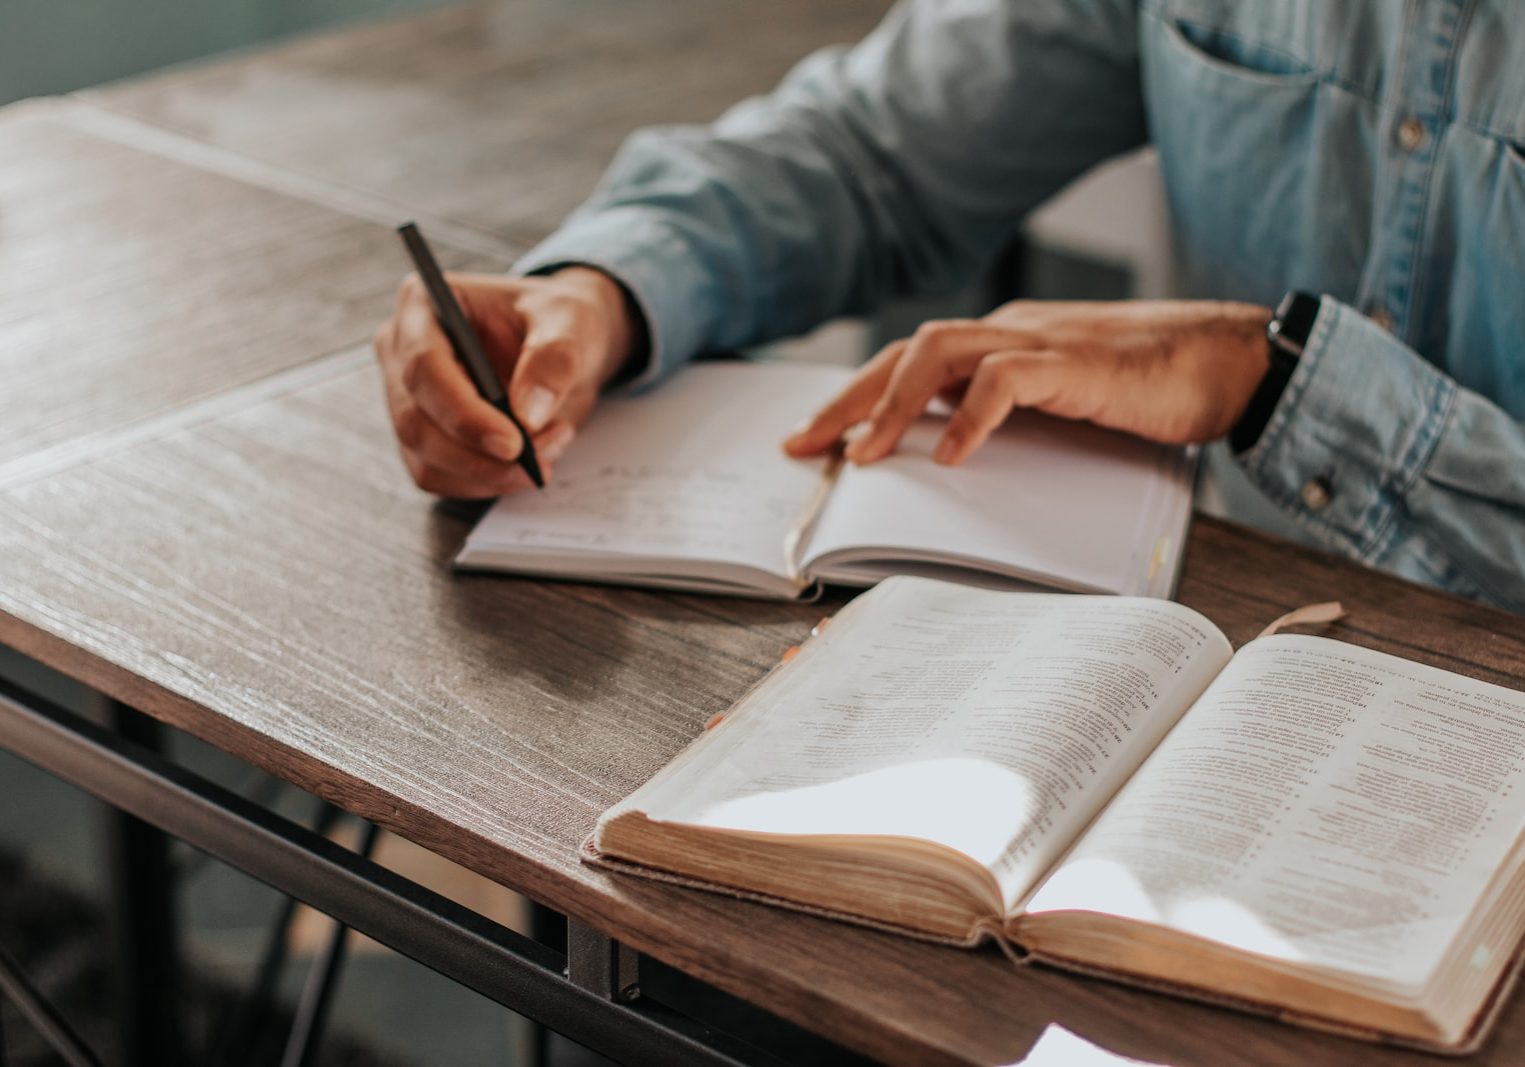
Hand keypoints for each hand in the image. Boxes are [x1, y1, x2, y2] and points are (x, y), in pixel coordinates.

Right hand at [374, 267, 638, 496]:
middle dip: (480, 455)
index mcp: (423, 306)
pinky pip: (443, 478)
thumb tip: (528, 414)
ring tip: (546, 451)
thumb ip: (554, 361)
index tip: (512, 442)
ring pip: (428, 460)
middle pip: (416, 422)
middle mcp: (402, 353)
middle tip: (538, 460)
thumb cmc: (557, 319)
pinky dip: (488, 481)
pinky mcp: (424, 438)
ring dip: (490, 473)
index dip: (463, 413)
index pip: (423, 367)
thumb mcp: (570, 322)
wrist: (567, 345)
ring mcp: (408, 400)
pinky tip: (528, 462)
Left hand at [784, 300, 1271, 465]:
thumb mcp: (1065, 412)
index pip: (911, 361)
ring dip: (893, 404)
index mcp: (1004, 343)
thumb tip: (953, 463)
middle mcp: (1011, 333)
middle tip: (803, 446)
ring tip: (864, 454)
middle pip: (905, 352)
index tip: (815, 439)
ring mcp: (1042, 342)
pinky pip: (1007, 380)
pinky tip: (953, 457)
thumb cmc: (1156, 389)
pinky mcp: (1077, 363)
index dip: (857, 397)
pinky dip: (972, 418)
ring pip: (939, 351)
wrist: (1233, 359)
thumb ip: (1013, 424)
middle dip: (847, 401)